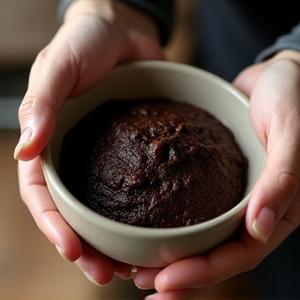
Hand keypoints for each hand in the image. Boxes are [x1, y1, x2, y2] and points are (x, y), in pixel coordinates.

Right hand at [15, 0, 161, 284]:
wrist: (123, 31)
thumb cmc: (85, 42)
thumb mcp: (58, 66)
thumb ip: (42, 102)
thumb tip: (26, 145)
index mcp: (53, 143)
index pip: (44, 196)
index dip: (54, 227)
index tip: (74, 252)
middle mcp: (79, 157)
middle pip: (77, 213)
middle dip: (88, 247)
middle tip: (109, 275)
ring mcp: (110, 158)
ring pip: (108, 209)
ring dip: (117, 241)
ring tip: (134, 268)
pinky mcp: (138, 151)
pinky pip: (140, 186)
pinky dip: (144, 214)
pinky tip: (158, 231)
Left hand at [133, 51, 299, 298]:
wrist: (277, 77)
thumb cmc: (293, 98)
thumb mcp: (292, 131)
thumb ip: (283, 178)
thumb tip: (259, 227)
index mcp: (277, 208)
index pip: (240, 254)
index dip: (203, 272)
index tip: (165, 283)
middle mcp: (253, 208)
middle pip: (216, 254)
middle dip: (181, 274)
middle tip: (143, 282)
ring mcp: (233, 195)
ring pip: (203, 237)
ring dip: (173, 255)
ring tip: (139, 267)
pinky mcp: (215, 179)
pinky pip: (195, 207)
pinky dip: (173, 223)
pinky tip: (147, 225)